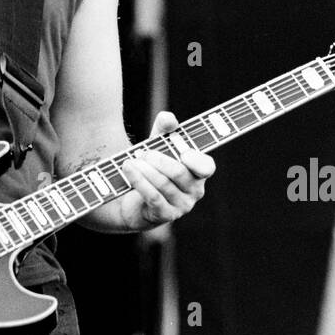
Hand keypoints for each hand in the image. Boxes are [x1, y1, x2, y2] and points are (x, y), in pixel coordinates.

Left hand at [119, 110, 214, 229]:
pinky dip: (138, 181)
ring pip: (163, 184)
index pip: (206, 166)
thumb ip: (164, 129)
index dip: (195, 158)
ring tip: (130, 161)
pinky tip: (128, 170)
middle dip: (158, 159)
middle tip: (143, 152)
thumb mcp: (158, 145)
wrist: (133, 197)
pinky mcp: (165, 215)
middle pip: (179, 172)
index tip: (179, 147)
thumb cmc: (153, 168)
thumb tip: (168, 118)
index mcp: (199, 172)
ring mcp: (182, 205)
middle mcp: (195, 191)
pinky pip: (152, 197)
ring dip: (144, 170)